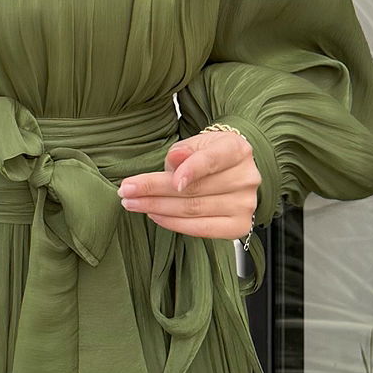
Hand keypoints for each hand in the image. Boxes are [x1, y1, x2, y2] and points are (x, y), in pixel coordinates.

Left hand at [117, 130, 259, 239]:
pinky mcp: (239, 226)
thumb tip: (176, 159)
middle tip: (126, 191)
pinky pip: (201, 229)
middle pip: (195, 189)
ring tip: (133, 203)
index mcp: (237, 150)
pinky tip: (155, 215)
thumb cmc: (210, 154)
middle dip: (155, 190)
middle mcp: (246, 178)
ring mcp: (245, 205)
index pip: (211, 160)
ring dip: (157, 208)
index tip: (168, 179)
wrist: (230, 170)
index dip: (191, 169)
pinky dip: (174, 223)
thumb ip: (184, 150)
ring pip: (194, 210)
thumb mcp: (196, 143)